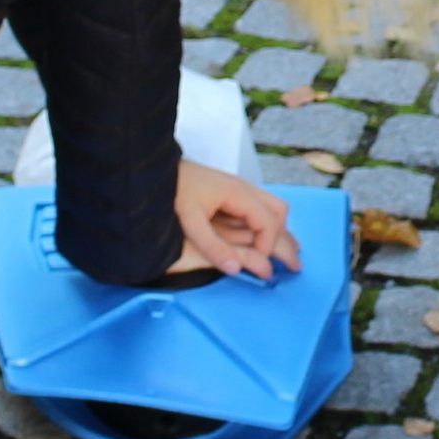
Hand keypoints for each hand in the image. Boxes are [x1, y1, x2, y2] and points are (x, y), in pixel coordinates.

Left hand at [174, 159, 297, 281]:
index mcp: (238, 193)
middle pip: (278, 211)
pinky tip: (257, 240)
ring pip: (270, 207)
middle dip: (281, 237)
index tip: (259, 265)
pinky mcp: (230, 192)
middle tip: (283, 261)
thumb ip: (212, 246)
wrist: (155, 169)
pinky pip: (257, 207)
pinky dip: (263, 225)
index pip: (269, 222)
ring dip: (275, 230)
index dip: (268, 246)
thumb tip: (235, 269)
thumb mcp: (190, 222)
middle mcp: (244, 188)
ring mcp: (238, 188)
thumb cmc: (172, 191)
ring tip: (279, 253)